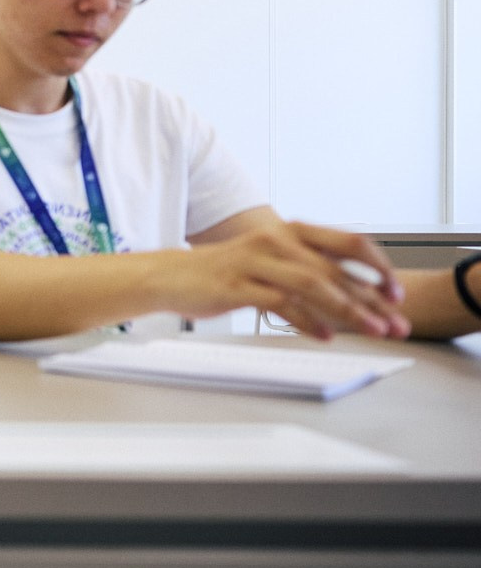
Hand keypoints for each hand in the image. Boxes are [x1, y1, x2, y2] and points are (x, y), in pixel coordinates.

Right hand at [172, 220, 407, 339]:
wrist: (170, 275)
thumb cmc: (225, 272)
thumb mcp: (271, 261)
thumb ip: (307, 269)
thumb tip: (356, 291)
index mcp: (288, 232)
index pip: (349, 241)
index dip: (378, 267)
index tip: (397, 293)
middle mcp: (274, 240)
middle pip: (336, 269)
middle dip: (373, 299)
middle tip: (397, 324)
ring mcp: (254, 262)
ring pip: (312, 284)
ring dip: (348, 310)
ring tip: (372, 331)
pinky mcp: (236, 285)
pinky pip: (279, 302)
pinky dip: (307, 320)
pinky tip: (324, 335)